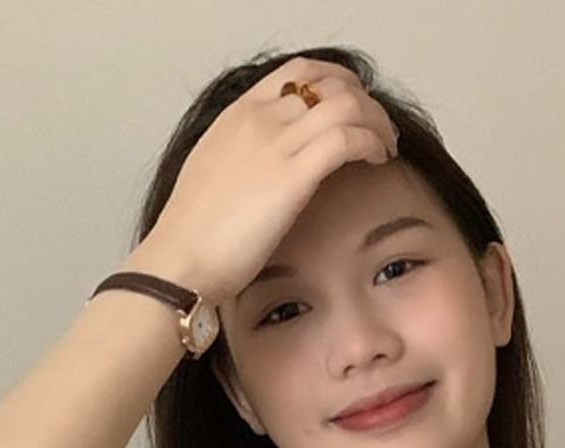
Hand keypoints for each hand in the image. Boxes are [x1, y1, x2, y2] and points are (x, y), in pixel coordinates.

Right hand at [131, 57, 399, 305]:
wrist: (180, 259)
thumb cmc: (194, 234)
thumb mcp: (217, 175)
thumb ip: (245, 159)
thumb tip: (269, 169)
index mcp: (238, 114)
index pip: (298, 72)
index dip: (336, 82)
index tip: (354, 105)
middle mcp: (259, 118)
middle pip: (329, 83)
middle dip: (364, 101)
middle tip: (379, 130)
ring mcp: (276, 143)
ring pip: (346, 105)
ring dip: (375, 122)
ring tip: (385, 147)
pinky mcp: (292, 175)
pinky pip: (348, 139)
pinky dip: (371, 143)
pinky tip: (377, 161)